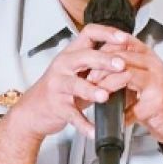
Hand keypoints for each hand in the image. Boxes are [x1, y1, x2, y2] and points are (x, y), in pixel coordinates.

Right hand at [12, 24, 130, 139]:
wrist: (33, 110)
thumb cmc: (61, 90)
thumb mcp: (79, 73)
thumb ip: (100, 66)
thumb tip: (129, 60)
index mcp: (72, 54)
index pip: (89, 33)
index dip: (107, 33)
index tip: (125, 39)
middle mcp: (63, 65)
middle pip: (84, 56)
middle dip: (104, 60)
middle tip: (121, 65)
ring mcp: (58, 85)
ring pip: (75, 85)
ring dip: (91, 90)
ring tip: (104, 96)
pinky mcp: (56, 106)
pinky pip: (71, 114)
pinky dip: (83, 123)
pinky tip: (94, 130)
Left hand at [87, 34, 162, 146]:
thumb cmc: (157, 104)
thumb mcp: (136, 84)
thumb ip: (120, 74)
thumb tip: (92, 73)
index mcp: (146, 57)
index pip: (122, 42)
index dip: (102, 49)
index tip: (89, 61)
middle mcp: (153, 63)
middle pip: (121, 55)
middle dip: (100, 66)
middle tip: (88, 78)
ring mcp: (157, 79)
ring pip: (125, 71)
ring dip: (106, 82)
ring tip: (96, 92)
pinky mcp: (157, 97)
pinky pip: (133, 98)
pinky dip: (117, 101)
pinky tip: (111, 108)